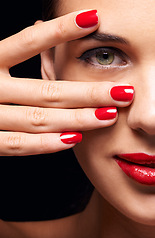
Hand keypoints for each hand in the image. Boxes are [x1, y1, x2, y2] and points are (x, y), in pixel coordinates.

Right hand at [0, 10, 133, 155]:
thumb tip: (40, 26)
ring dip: (77, 119)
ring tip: (108, 116)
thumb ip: (14, 50)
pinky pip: (19, 145)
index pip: (28, 42)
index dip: (60, 31)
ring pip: (38, 119)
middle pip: (47, 91)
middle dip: (89, 93)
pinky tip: (73, 139)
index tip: (94, 20)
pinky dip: (46, 144)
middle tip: (123, 92)